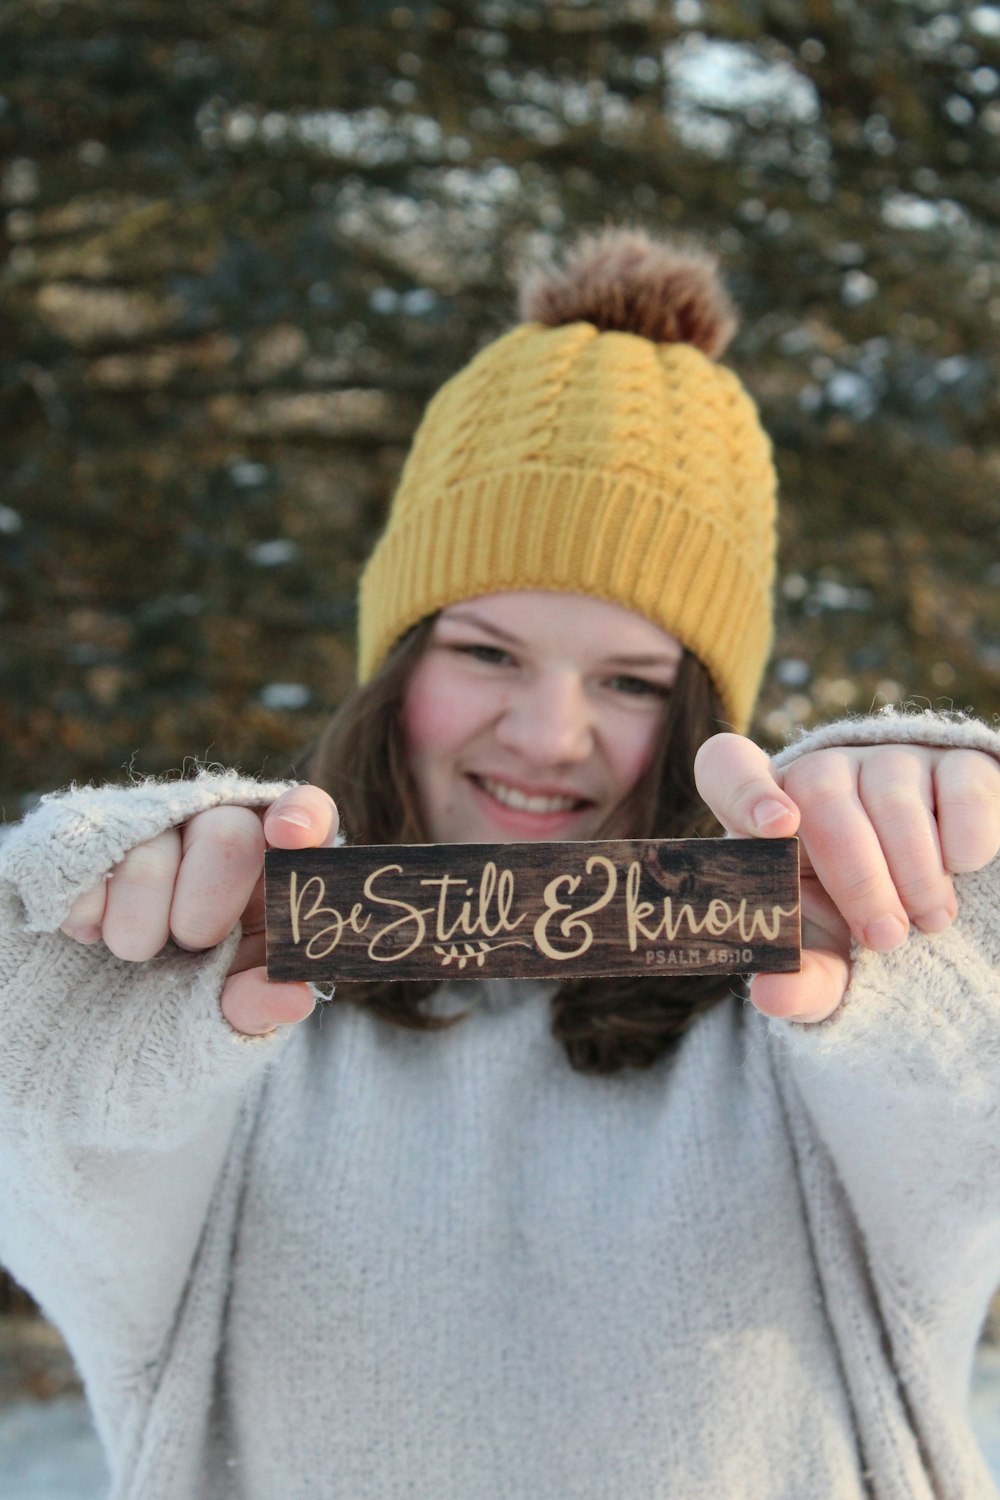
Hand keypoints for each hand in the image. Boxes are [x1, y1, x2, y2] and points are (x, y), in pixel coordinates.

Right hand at [59, 786, 338, 1036]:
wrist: (105, 1007)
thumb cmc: (194, 996)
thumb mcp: (230, 1009)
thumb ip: (261, 1002)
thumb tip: (294, 999)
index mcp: (278, 868)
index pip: (309, 813)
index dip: (303, 816)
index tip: (290, 836)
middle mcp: (223, 832)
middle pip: (229, 833)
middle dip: (209, 900)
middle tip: (194, 942)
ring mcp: (156, 828)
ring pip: (150, 853)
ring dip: (139, 924)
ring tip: (137, 952)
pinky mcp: (94, 838)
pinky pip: (89, 859)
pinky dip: (89, 911)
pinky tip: (90, 935)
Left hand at [694, 735, 999, 1022]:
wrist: (939, 911)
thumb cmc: (859, 929)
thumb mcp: (831, 962)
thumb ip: (802, 981)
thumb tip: (770, 995)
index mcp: (769, 818)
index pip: (728, 767)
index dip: (745, 789)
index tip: (776, 828)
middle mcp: (823, 775)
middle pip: (818, 790)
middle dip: (855, 873)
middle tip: (886, 938)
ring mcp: (887, 762)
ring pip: (891, 791)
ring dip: (913, 867)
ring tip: (930, 921)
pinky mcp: (953, 763)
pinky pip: (958, 784)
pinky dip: (964, 834)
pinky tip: (963, 869)